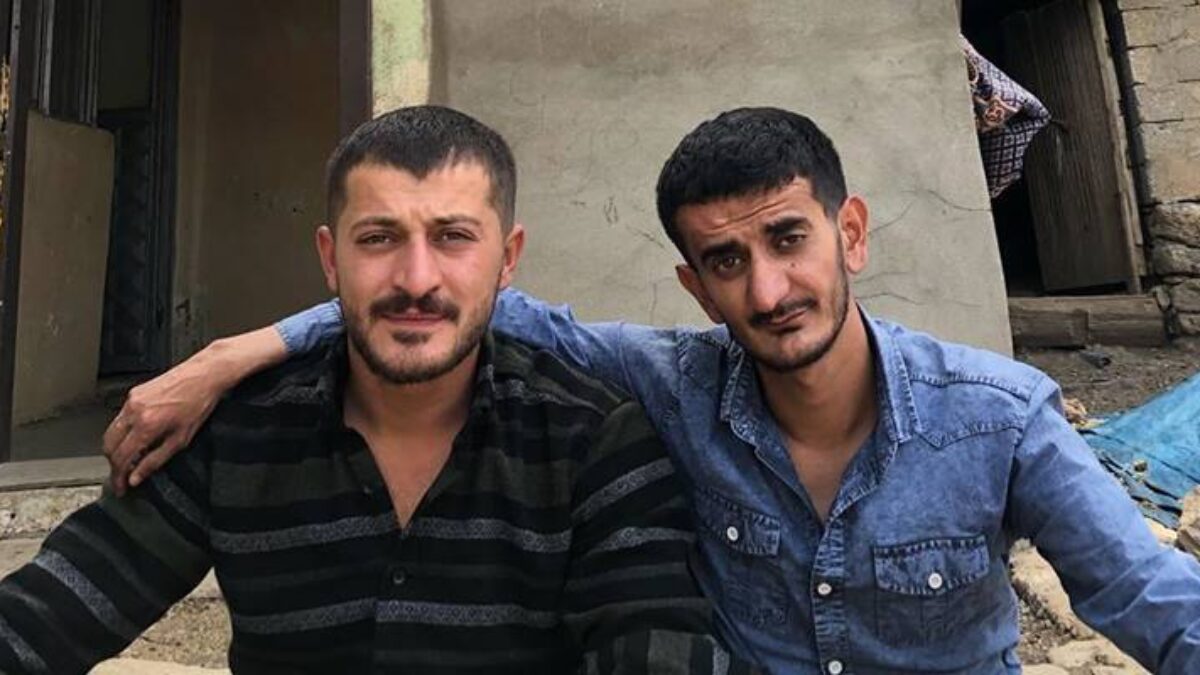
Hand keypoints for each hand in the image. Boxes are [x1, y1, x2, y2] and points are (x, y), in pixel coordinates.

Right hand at [102, 326, 289, 494]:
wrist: (204, 375)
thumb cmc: (199, 403)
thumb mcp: (181, 439)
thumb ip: (155, 460)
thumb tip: (137, 477)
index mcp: (146, 425)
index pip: (121, 458)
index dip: (118, 476)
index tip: (121, 486)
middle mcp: (134, 411)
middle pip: (108, 446)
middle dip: (112, 463)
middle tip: (122, 476)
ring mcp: (131, 400)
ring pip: (111, 431)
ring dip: (116, 448)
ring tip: (129, 459)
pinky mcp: (133, 393)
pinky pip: (120, 418)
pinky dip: (123, 432)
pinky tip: (136, 438)